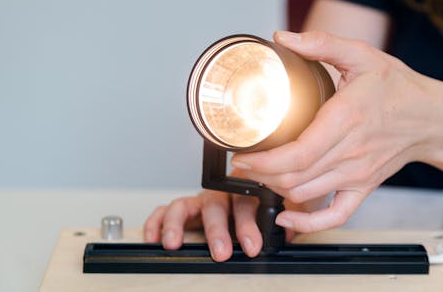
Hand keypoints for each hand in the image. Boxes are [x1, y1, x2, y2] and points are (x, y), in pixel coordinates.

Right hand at [143, 172, 302, 261]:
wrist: (250, 194)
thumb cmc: (261, 205)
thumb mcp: (276, 210)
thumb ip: (281, 220)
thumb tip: (288, 231)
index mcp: (244, 191)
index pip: (245, 203)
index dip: (248, 224)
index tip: (253, 245)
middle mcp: (220, 194)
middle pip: (214, 205)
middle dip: (217, 230)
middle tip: (220, 251)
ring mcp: (199, 201)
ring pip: (183, 205)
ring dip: (177, 225)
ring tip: (174, 243)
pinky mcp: (184, 210)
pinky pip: (164, 211)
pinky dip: (157, 222)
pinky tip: (154, 238)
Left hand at [231, 30, 437, 232]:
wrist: (431, 119)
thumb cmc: (397, 88)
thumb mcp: (362, 55)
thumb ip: (321, 43)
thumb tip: (282, 38)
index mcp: (345, 120)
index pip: (298, 153)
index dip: (264, 161)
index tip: (242, 155)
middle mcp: (350, 153)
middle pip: (294, 176)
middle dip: (259, 174)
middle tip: (240, 162)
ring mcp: (357, 175)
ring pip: (305, 194)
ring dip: (274, 189)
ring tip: (256, 175)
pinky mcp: (363, 188)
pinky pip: (335, 215)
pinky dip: (308, 224)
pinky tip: (287, 217)